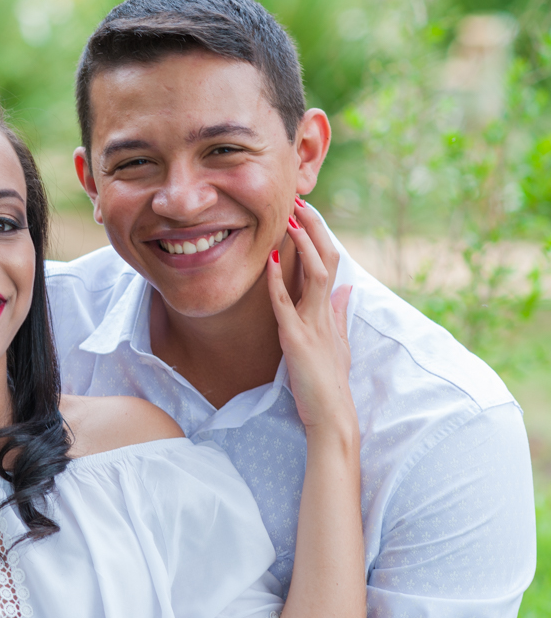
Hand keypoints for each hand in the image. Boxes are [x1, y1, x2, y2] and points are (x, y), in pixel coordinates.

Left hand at [265, 198, 355, 435]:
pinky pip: (285, 305)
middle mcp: (324, 313)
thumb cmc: (330, 382)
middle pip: (327, 260)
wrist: (332, 415)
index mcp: (329, 312)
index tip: (308, 213)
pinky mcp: (296, 340)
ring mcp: (312, 325)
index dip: (322, 237)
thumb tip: (346, 289)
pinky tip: (270, 260)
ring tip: (292, 219)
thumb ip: (338, 313)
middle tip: (302, 201)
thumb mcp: (337, 343)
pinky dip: (277, 281)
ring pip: (314, 275)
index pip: (331, 263)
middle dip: (315, 230)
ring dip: (304, 246)